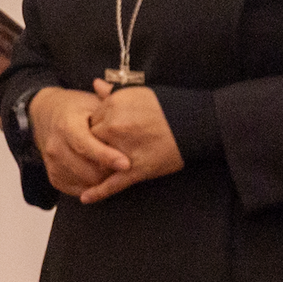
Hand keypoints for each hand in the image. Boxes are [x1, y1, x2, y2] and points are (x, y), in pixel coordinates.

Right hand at [30, 86, 130, 196]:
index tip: (126, 164)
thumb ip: (109, 113)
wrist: (48, 115)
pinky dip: (94, 186)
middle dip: (109, 172)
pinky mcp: (54, 177)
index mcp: (66, 125)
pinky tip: (104, 175)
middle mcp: (55, 146)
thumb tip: (132, 120)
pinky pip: (78, 190)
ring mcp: (52, 164)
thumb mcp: (93, 103)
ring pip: (84, 182)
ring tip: (118, 169)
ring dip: (103, 180)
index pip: (86, 146)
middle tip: (128, 167)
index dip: (107, 157)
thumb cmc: (79, 109)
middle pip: (86, 170)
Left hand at [76, 80, 184, 204]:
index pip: (92, 119)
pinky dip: (98, 192)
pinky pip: (112, 184)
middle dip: (95, 144)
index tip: (106, 130)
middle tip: (106, 146)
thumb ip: (114, 92)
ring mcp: (123, 150)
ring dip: (96, 165)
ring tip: (93, 169)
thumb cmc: (170, 105)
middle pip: (91, 140)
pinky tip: (85, 198)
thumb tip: (96, 84)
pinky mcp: (135, 170)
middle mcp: (114, 127)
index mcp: (114, 106)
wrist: (196, 122)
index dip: (97, 126)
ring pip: (97, 161)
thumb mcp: (140, 92)